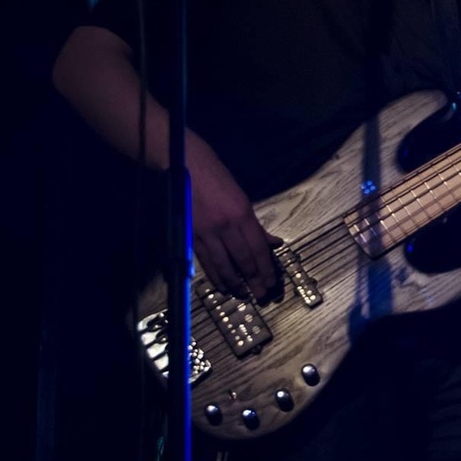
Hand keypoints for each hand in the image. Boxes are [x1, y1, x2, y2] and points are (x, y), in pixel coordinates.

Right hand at [186, 132, 279, 300]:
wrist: (187, 165)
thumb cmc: (218, 178)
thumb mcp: (242, 198)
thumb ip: (256, 225)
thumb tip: (274, 242)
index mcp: (242, 214)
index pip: (258, 249)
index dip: (266, 269)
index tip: (272, 283)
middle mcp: (226, 225)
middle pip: (243, 260)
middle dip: (254, 281)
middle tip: (261, 295)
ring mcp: (206, 232)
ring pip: (224, 266)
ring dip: (235, 284)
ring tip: (244, 294)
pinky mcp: (191, 235)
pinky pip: (206, 262)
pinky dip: (216, 276)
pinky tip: (222, 285)